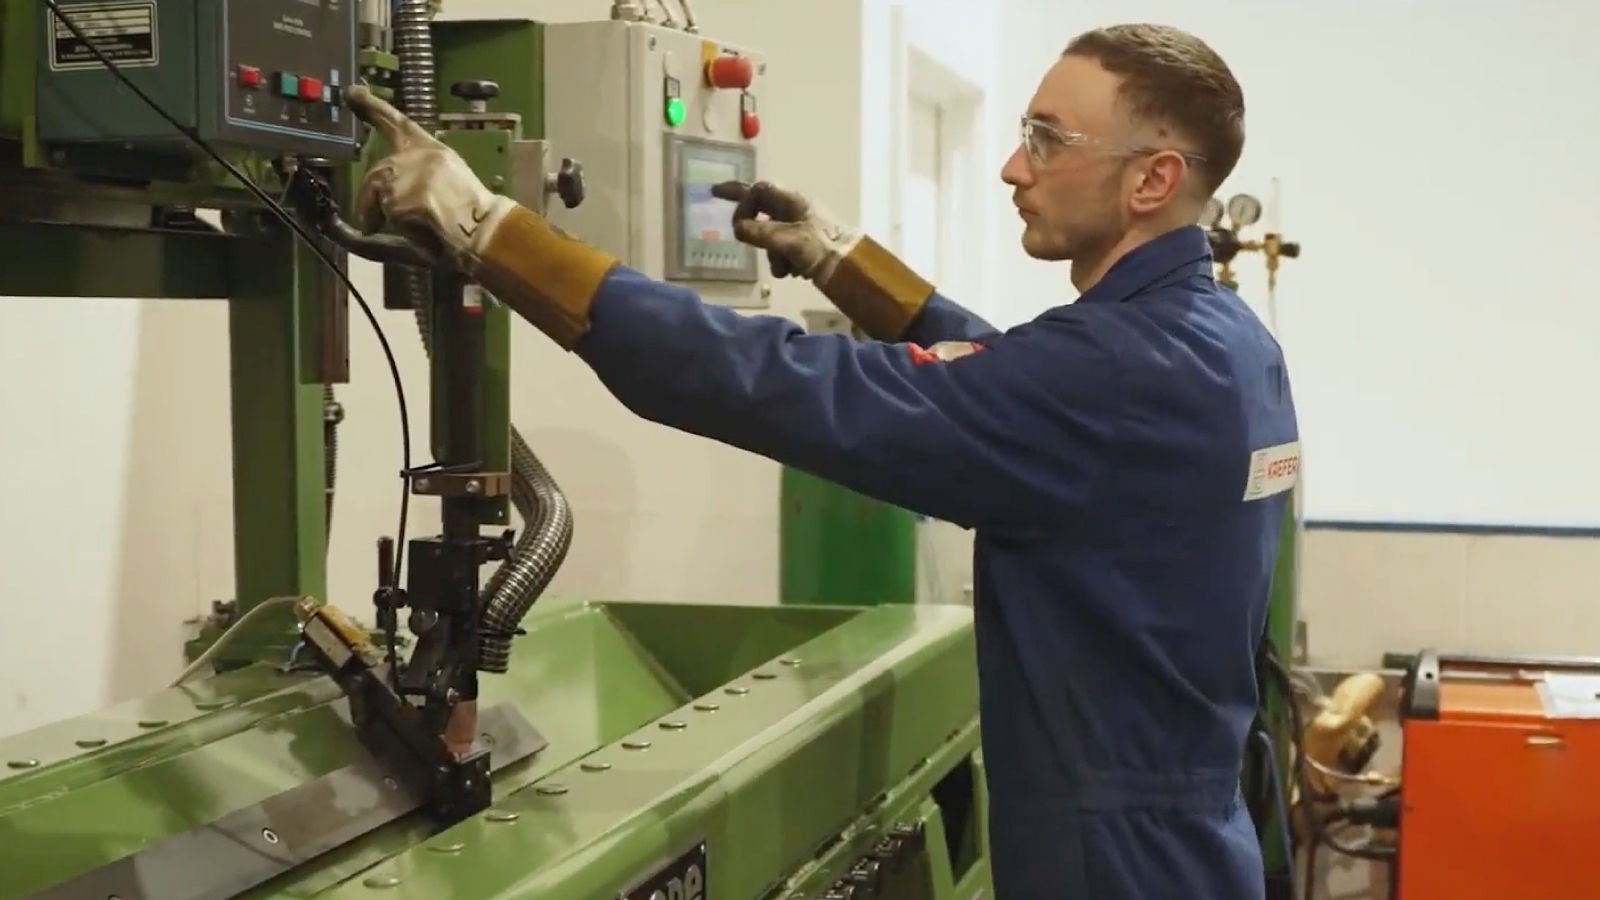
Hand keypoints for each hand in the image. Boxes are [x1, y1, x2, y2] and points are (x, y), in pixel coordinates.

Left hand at [345, 84, 516, 270]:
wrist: (486, 233)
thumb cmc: (472, 217)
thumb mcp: (447, 183)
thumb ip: (418, 176)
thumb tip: (387, 190)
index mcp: (434, 151)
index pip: (399, 124)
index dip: (374, 107)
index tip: (353, 93)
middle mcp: (420, 155)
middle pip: (378, 172)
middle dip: (368, 199)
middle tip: (371, 223)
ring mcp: (412, 174)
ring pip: (380, 195)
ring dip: (386, 216)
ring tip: (416, 230)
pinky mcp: (406, 195)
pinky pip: (389, 214)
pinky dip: (401, 228)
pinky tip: (424, 233)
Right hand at [710, 181, 861, 284]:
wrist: (853, 267)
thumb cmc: (823, 247)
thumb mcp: (789, 239)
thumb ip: (761, 233)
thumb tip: (738, 228)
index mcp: (791, 201)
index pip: (758, 191)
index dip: (741, 201)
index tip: (735, 223)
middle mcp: (794, 211)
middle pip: (761, 207)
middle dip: (746, 214)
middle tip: (717, 193)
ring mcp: (800, 229)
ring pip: (771, 237)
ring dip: (773, 255)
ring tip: (787, 268)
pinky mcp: (805, 247)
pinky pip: (783, 251)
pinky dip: (785, 262)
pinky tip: (796, 272)